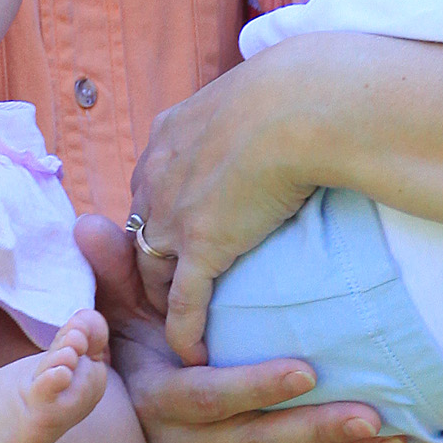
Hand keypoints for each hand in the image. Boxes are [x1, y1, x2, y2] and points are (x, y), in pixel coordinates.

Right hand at [78, 221, 405, 442]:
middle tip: (373, 413)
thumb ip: (116, 272)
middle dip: (316, 432)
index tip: (308, 368)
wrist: (131, 432)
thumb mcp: (123, 314)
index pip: (205, 399)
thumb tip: (87, 224)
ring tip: (391, 437)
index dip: (255, 386)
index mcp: (155, 403)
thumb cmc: (141, 354)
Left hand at [124, 43, 326, 362]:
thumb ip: (254, 108)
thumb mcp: (258, 90)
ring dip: (162, 300)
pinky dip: (185, 331)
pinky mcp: (200, 248)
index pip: (153, 184)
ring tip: (177, 322)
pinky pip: (184, 303)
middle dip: (153, 259)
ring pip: (154, 272)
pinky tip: (194, 353)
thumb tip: (285, 105)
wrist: (300, 105)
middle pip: (143, 231)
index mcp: (169, 135)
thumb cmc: (295, 89)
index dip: (165, 211)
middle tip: (171, 284)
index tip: (183, 228)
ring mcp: (173, 216)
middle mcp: (157, 177)